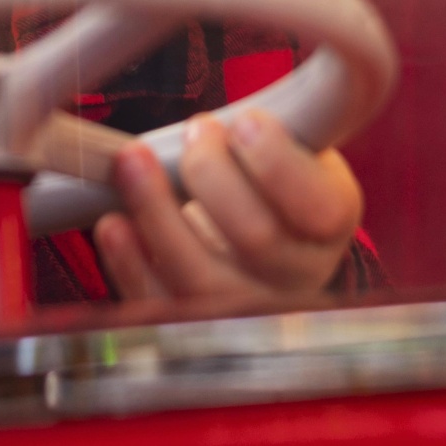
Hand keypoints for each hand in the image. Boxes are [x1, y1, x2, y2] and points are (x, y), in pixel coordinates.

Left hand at [91, 108, 362, 304]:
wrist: (260, 235)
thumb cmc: (273, 179)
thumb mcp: (296, 149)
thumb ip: (271, 135)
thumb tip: (216, 121)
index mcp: (331, 226)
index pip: (320, 208)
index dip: (276, 163)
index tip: (244, 121)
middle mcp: (298, 278)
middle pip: (257, 238)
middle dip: (214, 174)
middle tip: (196, 132)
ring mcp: (246, 308)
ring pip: (200, 279)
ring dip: (158, 213)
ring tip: (133, 162)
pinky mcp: (193, 323)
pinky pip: (157, 304)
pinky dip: (128, 263)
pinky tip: (114, 222)